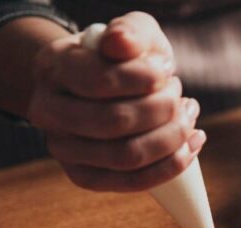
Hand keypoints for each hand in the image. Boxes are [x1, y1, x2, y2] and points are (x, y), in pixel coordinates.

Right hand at [26, 12, 204, 191]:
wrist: (101, 85)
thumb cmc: (122, 59)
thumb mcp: (129, 34)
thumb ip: (128, 33)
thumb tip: (121, 44)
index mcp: (53, 68)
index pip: (100, 81)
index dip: (145, 79)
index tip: (167, 70)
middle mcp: (48, 111)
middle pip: (115, 122)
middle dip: (163, 109)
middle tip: (180, 94)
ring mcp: (63, 149)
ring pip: (126, 156)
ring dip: (172, 137)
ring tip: (189, 115)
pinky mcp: (85, 177)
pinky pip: (132, 183)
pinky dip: (171, 166)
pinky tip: (193, 145)